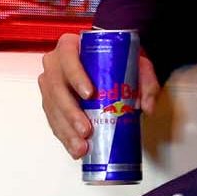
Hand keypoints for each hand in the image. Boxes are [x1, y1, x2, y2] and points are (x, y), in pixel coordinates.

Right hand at [39, 31, 159, 158]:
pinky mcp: (51, 102)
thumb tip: (146, 106)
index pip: (67, 57)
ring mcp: (50, 84)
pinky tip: (75, 149)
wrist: (106, 62)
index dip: (75, 76)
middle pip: (55, 88)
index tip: (89, 94)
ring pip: (51, 108)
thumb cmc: (115, 59)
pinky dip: (64, 136)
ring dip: (65, 130)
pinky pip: (53, 120)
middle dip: (69, 112)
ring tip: (81, 147)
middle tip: (86, 130)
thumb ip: (146, 81)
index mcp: (70, 46)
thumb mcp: (136, 63)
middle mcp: (55, 64)